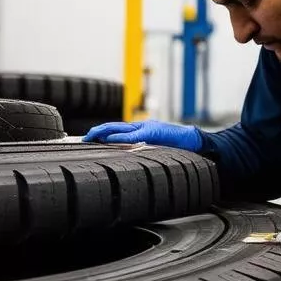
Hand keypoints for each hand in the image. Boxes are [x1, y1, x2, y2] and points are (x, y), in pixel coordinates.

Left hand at [82, 119, 202, 151]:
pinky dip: (120, 137)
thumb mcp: (155, 150)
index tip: (90, 139)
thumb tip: (125, 155)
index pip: (118, 130)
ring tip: (90, 137)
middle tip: (83, 138)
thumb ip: (141, 149)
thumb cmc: (179, 148)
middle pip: (114, 126)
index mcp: (142, 131)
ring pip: (120, 127)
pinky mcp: (153, 132)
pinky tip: (109, 140)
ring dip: (103, 132)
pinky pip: (133, 135)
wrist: (196, 142)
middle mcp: (142, 126)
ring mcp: (147, 128)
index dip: (103, 133)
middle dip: (97, 131)